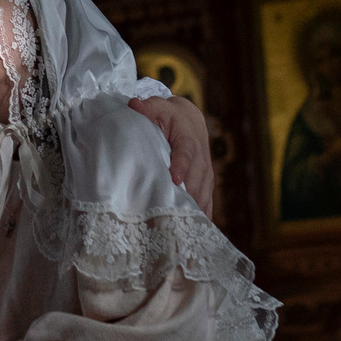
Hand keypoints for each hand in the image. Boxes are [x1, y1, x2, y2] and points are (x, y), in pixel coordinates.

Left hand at [131, 94, 215, 220]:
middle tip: (171, 215)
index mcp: (189, 141)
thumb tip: (133, 104)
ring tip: (180, 230)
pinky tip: (194, 235)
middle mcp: (201, 160)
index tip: (175, 179)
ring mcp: (205, 175)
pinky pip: (207, 204)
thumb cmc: (170, 116)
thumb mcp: (158, 107)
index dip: (182, 167)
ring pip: (203, 196)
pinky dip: (201, 218)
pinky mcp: (206, 185)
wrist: (190, 121)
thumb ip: (147, 108)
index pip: (186, 155)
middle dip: (187, 198)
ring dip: (194, 212)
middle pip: (196, 181)